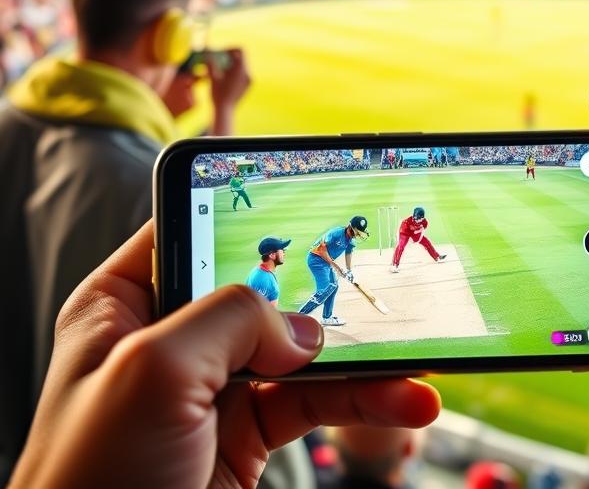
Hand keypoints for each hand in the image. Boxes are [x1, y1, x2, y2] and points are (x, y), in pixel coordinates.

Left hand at [10, 221, 439, 488]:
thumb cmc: (95, 480)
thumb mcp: (152, 373)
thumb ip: (231, 318)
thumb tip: (302, 330)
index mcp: (124, 303)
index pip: (196, 229)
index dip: (253, 213)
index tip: (318, 204)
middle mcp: (171, 338)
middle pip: (264, 290)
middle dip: (326, 289)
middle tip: (381, 281)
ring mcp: (214, 387)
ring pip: (302, 350)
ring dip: (364, 357)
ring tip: (417, 362)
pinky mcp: (248, 434)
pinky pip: (317, 401)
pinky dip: (365, 400)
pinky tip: (405, 400)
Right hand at [208, 48, 251, 134]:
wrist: (225, 110)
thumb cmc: (217, 94)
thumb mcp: (212, 76)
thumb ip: (211, 62)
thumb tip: (206, 50)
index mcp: (241, 70)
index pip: (241, 50)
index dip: (231, 48)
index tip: (221, 52)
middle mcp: (248, 73)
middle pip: (242, 57)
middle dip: (230, 55)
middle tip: (219, 58)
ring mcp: (249, 80)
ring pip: (242, 65)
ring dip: (232, 63)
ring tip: (221, 69)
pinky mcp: (248, 85)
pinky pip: (243, 73)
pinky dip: (235, 71)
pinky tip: (225, 77)